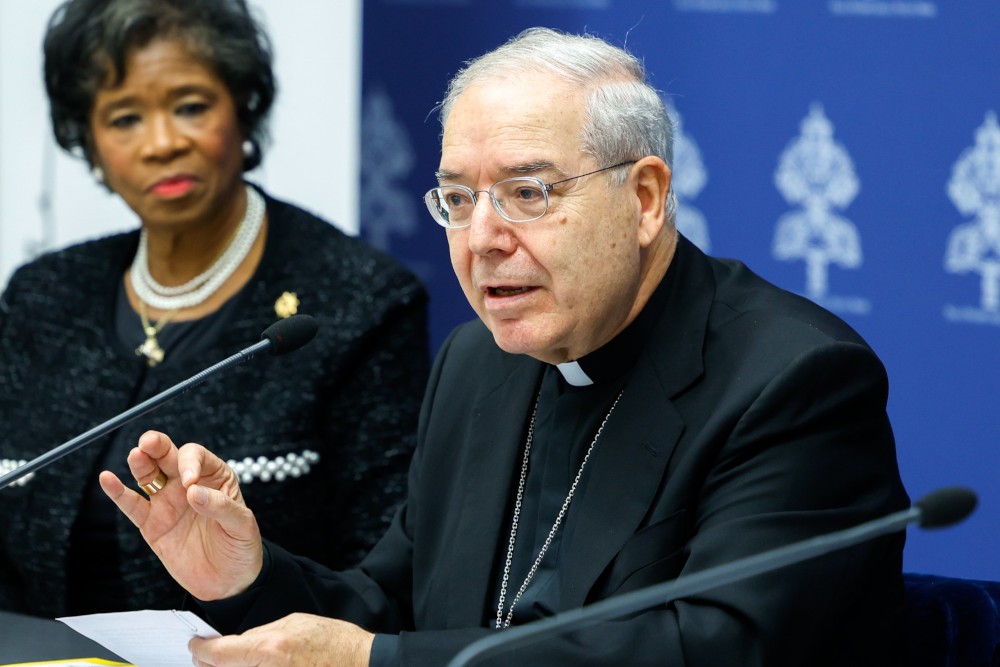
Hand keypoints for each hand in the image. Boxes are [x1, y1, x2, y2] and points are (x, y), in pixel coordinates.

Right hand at [99, 430, 262, 599]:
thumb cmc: (241, 547)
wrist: (228, 582)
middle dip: (158, 446)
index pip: (197, 457)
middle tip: (149, 442)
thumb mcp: (242, 526)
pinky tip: (107, 479)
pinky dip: (118, 492)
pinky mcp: (151, 524)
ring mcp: (167, 503)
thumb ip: (221, 507)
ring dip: (140, 463)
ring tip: (136, 455)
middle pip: (168, 457)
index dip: (190, 463)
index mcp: (215, 478)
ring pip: (148, 475)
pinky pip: (132, 505)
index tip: (190, 482)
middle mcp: (188, 485)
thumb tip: (194, 492)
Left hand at [189, 613, 373, 666]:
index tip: (195, 646)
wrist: (359, 663)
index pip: (220, 654)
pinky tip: (251, 665)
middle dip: (210, 663)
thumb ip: (261, 634)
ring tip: (224, 662)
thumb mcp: (294, 623)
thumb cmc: (332, 642)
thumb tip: (237, 645)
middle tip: (204, 657)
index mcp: (270, 650)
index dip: (201, 650)